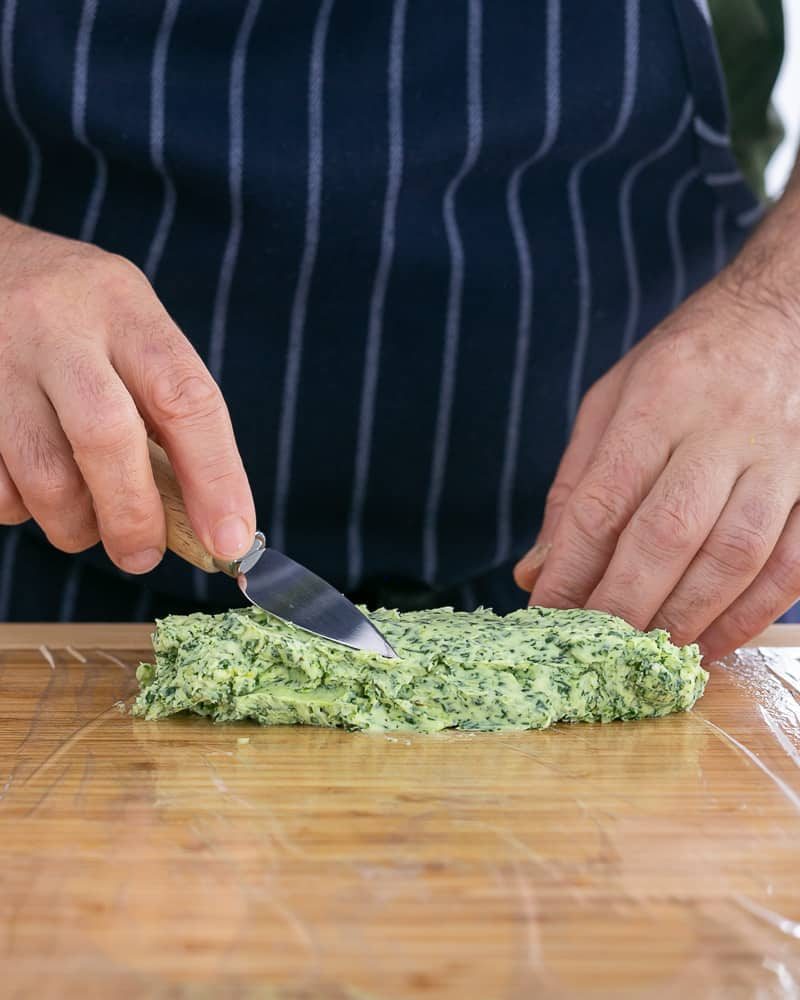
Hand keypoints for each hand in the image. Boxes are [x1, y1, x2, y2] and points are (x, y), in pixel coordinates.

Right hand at [0, 217, 254, 572]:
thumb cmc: (76, 315)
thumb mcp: (128, 327)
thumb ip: (162, 406)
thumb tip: (200, 517)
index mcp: (124, 306)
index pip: (185, 396)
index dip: (216, 477)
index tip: (230, 538)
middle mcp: (59, 325)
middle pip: (106, 435)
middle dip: (132, 513)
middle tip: (142, 555)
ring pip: (41, 470)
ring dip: (72, 522)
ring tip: (85, 527)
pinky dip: (19, 509)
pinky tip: (31, 493)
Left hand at [515, 246, 799, 660]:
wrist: (788, 311)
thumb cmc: (688, 362)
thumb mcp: (614, 399)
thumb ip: (576, 483)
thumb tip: (537, 569)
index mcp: (657, 398)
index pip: (603, 499)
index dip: (571, 569)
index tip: (546, 617)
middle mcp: (722, 425)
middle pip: (668, 533)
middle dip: (626, 604)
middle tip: (598, 651)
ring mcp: (782, 454)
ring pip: (735, 555)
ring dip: (688, 618)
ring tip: (650, 655)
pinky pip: (793, 562)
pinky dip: (753, 614)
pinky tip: (714, 643)